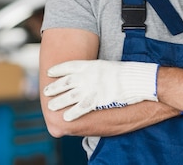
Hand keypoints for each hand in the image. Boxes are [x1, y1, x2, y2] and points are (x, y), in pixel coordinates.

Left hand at [44, 60, 158, 120]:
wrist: (136, 78)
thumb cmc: (124, 72)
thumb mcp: (105, 65)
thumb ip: (93, 69)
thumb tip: (84, 74)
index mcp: (90, 64)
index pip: (69, 66)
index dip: (58, 69)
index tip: (49, 72)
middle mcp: (88, 75)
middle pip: (66, 82)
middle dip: (54, 87)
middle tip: (46, 91)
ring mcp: (92, 87)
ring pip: (69, 95)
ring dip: (59, 101)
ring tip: (51, 106)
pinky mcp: (98, 99)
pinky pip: (81, 107)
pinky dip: (72, 112)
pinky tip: (65, 117)